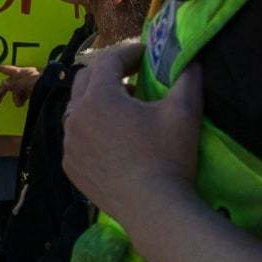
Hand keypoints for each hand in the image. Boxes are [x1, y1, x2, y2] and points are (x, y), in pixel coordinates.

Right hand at [0, 62, 41, 104]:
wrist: (57, 85)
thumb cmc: (42, 81)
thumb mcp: (24, 83)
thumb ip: (13, 84)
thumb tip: (4, 84)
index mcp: (21, 72)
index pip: (5, 69)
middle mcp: (24, 76)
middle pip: (10, 85)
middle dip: (6, 93)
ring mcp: (30, 83)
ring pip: (18, 92)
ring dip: (18, 98)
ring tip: (22, 103)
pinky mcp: (36, 90)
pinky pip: (25, 96)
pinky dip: (24, 99)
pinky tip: (26, 102)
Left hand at [62, 44, 201, 220]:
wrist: (154, 208)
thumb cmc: (168, 156)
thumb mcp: (184, 112)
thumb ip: (187, 79)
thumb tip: (192, 61)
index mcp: (99, 98)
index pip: (108, 61)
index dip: (128, 53)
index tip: (145, 54)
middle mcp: (75, 116)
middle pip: (85, 81)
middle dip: (107, 73)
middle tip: (132, 78)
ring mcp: (69, 143)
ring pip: (77, 110)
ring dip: (96, 103)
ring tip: (122, 110)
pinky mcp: (70, 166)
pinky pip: (76, 138)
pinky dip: (90, 131)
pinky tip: (110, 140)